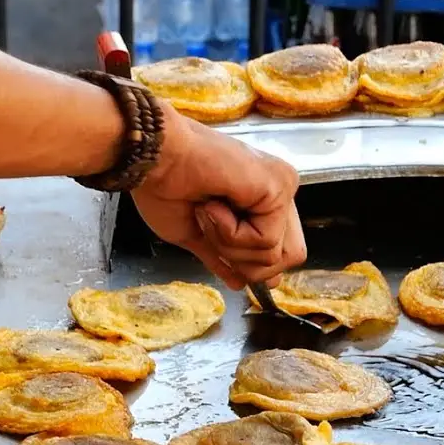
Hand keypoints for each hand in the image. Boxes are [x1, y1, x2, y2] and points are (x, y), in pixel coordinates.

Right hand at [131, 105, 305, 289]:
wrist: (152, 162)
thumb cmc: (164, 188)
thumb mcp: (196, 236)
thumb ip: (223, 258)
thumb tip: (243, 282)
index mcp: (262, 202)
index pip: (281, 252)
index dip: (248, 263)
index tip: (212, 241)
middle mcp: (278, 192)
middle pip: (291, 257)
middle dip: (246, 262)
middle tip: (211, 231)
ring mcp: (282, 187)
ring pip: (275, 255)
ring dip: (231, 245)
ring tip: (208, 211)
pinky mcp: (279, 186)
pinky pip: (266, 240)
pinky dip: (231, 233)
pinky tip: (213, 205)